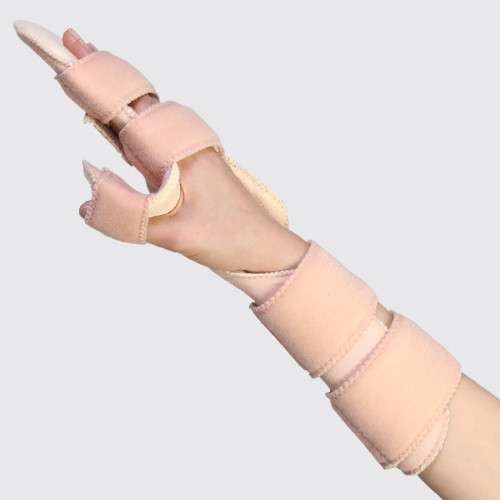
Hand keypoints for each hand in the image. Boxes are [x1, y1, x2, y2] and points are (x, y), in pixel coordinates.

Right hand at [62, 29, 308, 271]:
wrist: (265, 247)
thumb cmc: (232, 238)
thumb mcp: (175, 233)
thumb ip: (128, 216)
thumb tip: (85, 204)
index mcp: (180, 151)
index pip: (128, 108)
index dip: (96, 80)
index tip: (69, 47)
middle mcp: (184, 145)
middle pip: (136, 104)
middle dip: (103, 76)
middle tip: (71, 43)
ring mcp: (189, 156)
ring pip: (146, 120)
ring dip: (117, 99)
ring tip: (90, 79)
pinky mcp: (193, 169)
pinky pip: (156, 140)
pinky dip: (133, 127)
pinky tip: (123, 126)